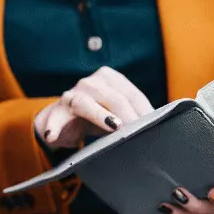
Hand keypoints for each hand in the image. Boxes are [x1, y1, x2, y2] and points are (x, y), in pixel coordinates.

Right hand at [35, 66, 154, 149]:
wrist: (61, 121)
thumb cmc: (97, 117)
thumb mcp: (116, 112)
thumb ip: (135, 115)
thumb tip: (162, 126)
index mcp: (108, 78)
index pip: (131, 94)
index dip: (144, 112)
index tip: (155, 128)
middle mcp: (90, 83)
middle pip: (113, 98)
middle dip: (128, 117)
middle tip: (139, 134)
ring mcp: (71, 96)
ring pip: (86, 104)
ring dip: (99, 116)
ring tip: (113, 127)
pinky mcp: (56, 112)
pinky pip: (55, 120)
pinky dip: (53, 127)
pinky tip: (52, 136)